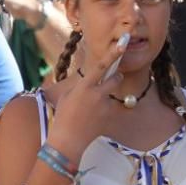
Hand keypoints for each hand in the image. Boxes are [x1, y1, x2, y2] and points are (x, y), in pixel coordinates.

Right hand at [44, 38, 125, 159]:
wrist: (68, 140)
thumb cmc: (63, 116)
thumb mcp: (66, 96)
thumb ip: (79, 86)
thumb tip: (88, 80)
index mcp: (84, 87)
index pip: (101, 66)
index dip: (112, 54)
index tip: (122, 44)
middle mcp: (97, 94)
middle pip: (116, 78)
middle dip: (115, 77)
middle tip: (111, 78)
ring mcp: (105, 106)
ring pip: (112, 94)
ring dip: (107, 94)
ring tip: (93, 106)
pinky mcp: (109, 116)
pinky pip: (110, 107)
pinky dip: (104, 110)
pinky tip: (93, 118)